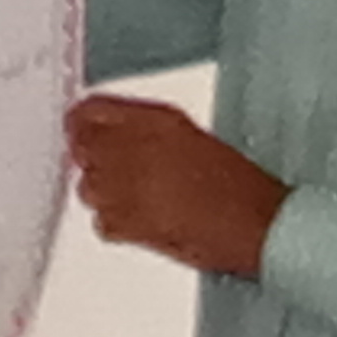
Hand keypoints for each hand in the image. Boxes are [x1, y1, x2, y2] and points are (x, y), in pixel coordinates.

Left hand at [66, 95, 288, 277]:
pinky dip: (117, 224)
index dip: (81, 123)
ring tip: (141, 199)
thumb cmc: (236, 184)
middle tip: (116, 172)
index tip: (79, 130)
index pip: (88, 111)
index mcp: (152, 120)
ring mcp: (123, 187)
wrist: (256, 223)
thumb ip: (144, 130)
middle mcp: (132, 148)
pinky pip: (101, 222)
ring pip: (87, 188)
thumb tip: (113, 137)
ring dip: (105, 193)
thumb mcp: (188, 137)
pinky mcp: (125, 224)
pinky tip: (147, 221)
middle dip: (92, 159)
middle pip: (81, 149)